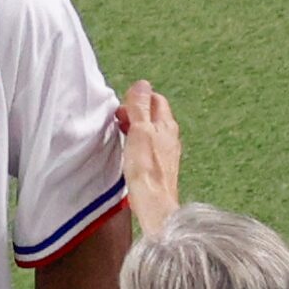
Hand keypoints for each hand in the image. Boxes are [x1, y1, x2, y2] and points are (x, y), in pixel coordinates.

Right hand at [118, 80, 181, 233]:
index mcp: (166, 124)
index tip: (123, 106)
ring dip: (135, 127)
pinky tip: (129, 151)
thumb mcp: (139, 130)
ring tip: (121, 133)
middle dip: (135, 112)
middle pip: (153, 114)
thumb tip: (142, 85)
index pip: (155, 99)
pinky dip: (138, 142)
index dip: (138, 98)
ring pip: (151, 130)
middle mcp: (170, 136)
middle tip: (119, 119)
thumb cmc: (146, 169)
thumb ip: (140, 106)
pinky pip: (149, 146)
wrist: (154, 203)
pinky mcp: (160, 166)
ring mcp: (166, 152)